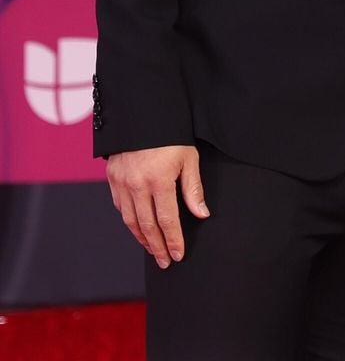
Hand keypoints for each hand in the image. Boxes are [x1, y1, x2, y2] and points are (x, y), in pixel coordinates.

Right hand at [107, 145, 208, 267]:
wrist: (143, 112)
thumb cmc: (172, 134)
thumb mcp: (189, 158)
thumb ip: (193, 189)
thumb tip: (202, 214)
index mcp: (159, 181)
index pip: (167, 221)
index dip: (173, 241)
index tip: (178, 255)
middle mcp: (137, 185)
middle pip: (147, 226)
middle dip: (157, 247)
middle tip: (165, 262)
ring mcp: (121, 183)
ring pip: (130, 220)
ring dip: (142, 238)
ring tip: (153, 250)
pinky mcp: (112, 178)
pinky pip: (119, 207)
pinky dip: (129, 221)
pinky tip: (137, 227)